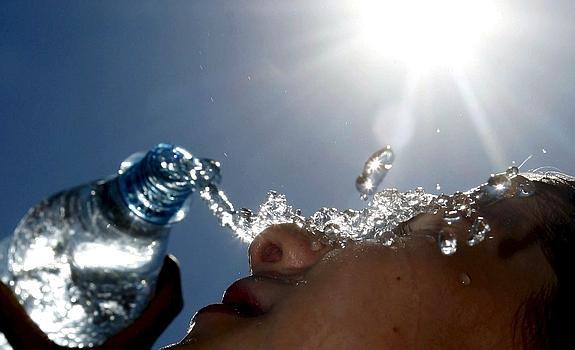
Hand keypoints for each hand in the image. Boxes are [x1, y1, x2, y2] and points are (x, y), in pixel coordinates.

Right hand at [0, 255, 182, 349]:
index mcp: (131, 346)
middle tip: (142, 259)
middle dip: (159, 283)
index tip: (162, 256)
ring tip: (130, 276)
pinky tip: (110, 309)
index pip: (169, 305)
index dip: (171, 278)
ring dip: (147, 300)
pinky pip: (139, 334)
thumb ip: (14, 321)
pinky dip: (134, 317)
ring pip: (153, 323)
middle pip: (165, 310)